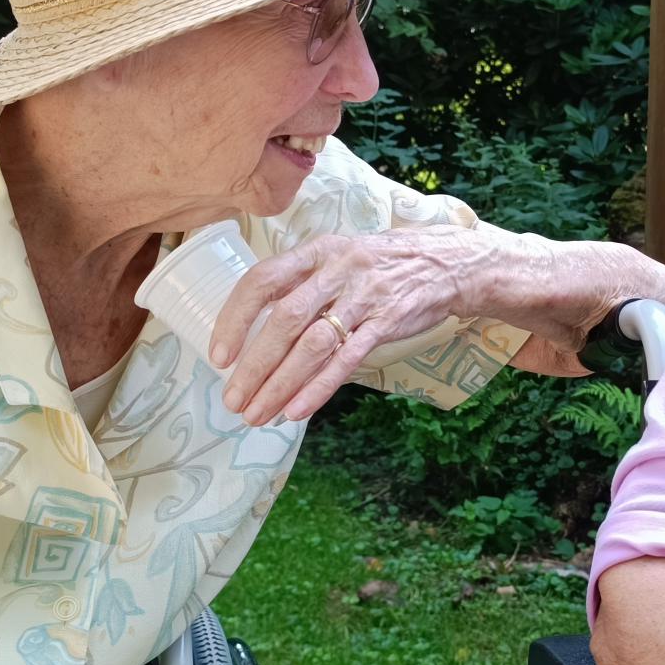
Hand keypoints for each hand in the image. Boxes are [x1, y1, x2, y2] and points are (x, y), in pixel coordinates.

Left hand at [209, 227, 480, 425]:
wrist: (445, 264)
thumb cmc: (381, 265)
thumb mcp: (338, 257)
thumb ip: (302, 284)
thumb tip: (255, 330)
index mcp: (316, 252)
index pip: (262, 280)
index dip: (235, 318)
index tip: (219, 355)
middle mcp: (336, 270)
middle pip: (284, 320)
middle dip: (254, 365)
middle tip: (233, 399)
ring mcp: (363, 297)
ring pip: (313, 345)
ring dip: (280, 383)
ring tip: (258, 413)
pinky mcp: (386, 322)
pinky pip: (346, 359)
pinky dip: (318, 387)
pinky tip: (296, 410)